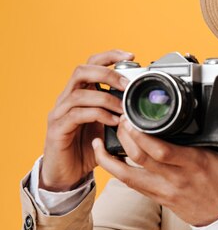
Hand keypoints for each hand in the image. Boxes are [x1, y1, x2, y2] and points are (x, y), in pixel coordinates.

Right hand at [41, 50, 133, 190]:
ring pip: (79, 93)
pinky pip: (77, 115)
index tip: (131, 56)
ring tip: (123, 109)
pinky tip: (112, 122)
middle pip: (82, 71)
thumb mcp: (109, 127)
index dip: (110, 56)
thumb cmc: (88, 148)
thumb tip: (147, 107)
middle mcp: (67, 99)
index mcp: (81, 93)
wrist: (67, 173)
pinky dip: (98, 115)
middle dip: (107, 73)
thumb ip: (121, 113)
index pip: (91, 64)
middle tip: (127, 85)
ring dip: (106, 98)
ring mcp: (59, 113)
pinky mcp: (57, 129)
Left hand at [91, 97, 217, 226]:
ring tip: (101, 137)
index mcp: (195, 164)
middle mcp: (175, 178)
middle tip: (120, 118)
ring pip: (128, 175)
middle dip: (125, 137)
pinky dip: (114, 170)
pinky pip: (129, 184)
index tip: (133, 118)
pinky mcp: (156, 196)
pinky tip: (105, 156)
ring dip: (110, 157)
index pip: (162, 151)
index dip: (143, 136)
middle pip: (140, 158)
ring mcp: (163, 189)